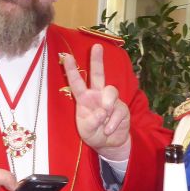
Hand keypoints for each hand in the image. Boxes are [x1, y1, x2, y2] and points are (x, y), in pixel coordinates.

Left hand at [62, 44, 130, 159]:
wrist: (111, 144)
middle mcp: (97, 95)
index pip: (77, 83)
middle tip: (96, 46)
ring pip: (111, 90)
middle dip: (97, 60)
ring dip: (107, 105)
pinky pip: (118, 110)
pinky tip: (108, 130)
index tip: (67, 57)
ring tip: (104, 118)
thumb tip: (102, 110)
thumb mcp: (87, 131)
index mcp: (84, 99)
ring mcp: (110, 100)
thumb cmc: (94, 134)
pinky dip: (112, 123)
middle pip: (98, 75)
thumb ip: (91, 121)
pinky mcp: (122, 107)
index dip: (72, 70)